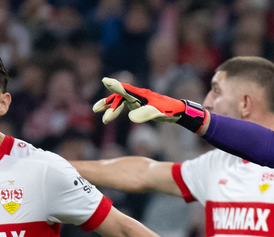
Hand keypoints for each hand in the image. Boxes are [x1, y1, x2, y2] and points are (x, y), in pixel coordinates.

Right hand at [92, 78, 208, 131]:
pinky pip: (125, 106)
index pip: (125, 90)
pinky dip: (117, 110)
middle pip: (119, 97)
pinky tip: (112, 116)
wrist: (177, 111)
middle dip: (108, 103)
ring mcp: (138, 100)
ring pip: (120, 102)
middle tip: (96, 110)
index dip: (115, 86)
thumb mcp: (156, 113)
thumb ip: (144, 114)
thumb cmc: (168, 110)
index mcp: (141, 94)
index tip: (105, 81)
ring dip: (111, 108)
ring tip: (103, 118)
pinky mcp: (139, 105)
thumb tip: (130, 118)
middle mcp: (138, 95)